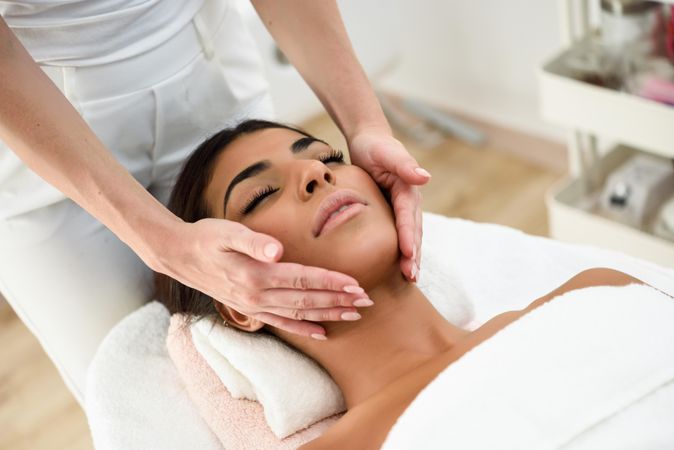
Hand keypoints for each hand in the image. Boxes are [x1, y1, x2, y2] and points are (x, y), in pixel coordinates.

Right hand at [155, 218, 370, 339]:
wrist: (179, 256)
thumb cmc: (206, 238)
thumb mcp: (225, 231)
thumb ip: (252, 240)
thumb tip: (277, 250)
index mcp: (256, 275)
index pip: (302, 278)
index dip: (331, 282)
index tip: (356, 284)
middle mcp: (257, 296)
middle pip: (306, 299)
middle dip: (339, 301)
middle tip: (367, 301)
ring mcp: (253, 306)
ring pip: (299, 314)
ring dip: (328, 315)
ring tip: (354, 315)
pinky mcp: (250, 309)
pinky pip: (282, 323)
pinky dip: (304, 329)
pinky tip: (322, 333)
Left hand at [348, 131, 430, 280]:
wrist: (369, 141)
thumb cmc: (375, 146)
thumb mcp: (386, 152)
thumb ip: (404, 164)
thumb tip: (425, 177)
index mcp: (408, 189)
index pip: (408, 217)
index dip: (409, 236)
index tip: (408, 254)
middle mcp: (409, 202)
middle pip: (414, 231)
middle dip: (414, 254)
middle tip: (412, 276)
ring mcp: (403, 208)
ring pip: (410, 236)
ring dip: (412, 257)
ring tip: (411, 278)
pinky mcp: (393, 213)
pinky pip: (399, 235)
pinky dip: (402, 252)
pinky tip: (400, 268)